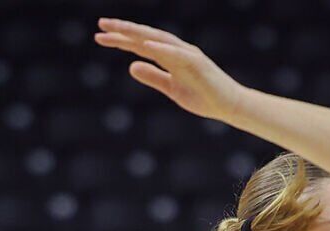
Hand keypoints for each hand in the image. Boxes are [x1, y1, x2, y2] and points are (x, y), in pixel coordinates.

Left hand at [94, 19, 243, 121]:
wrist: (229, 106)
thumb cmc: (203, 97)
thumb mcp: (171, 89)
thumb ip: (153, 76)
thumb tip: (130, 65)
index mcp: (169, 56)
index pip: (140, 45)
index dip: (120, 40)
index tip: (99, 37)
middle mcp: (176, 50)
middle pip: (146, 36)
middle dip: (124, 30)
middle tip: (101, 25)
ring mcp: (187, 54)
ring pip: (159, 39)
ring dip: (139, 33)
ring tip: (119, 30)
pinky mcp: (198, 63)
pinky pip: (177, 54)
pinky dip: (162, 48)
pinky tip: (146, 45)